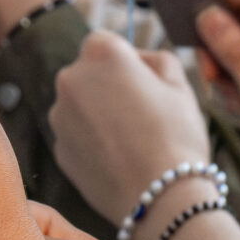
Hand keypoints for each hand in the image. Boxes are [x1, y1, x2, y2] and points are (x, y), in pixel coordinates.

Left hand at [49, 30, 214, 225]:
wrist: (160, 198)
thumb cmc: (176, 137)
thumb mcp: (181, 86)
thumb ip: (158, 59)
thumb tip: (142, 61)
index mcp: (101, 53)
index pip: (105, 41)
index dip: (128, 59)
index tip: (147, 82)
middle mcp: (70, 79)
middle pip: (88, 73)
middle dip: (110, 86)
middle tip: (143, 113)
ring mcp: (59, 117)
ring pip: (80, 105)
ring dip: (99, 114)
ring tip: (133, 140)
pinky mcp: (59, 150)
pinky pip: (76, 135)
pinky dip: (93, 141)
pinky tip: (120, 158)